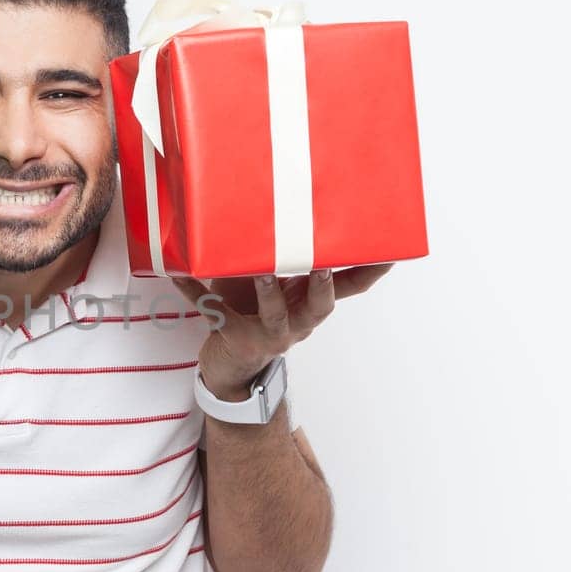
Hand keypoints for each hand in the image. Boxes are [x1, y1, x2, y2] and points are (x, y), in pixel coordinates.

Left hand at [170, 264, 392, 400]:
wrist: (230, 369)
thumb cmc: (253, 311)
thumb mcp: (273, 284)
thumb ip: (279, 256)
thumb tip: (275, 203)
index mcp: (310, 304)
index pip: (349, 287)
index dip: (371, 271)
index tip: (391, 249)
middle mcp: (297, 322)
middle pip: (320, 306)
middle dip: (324, 284)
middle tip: (324, 263)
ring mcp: (268, 334)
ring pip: (276, 315)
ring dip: (269, 291)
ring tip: (263, 270)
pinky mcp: (236, 339)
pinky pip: (215, 313)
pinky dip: (196, 294)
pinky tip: (179, 275)